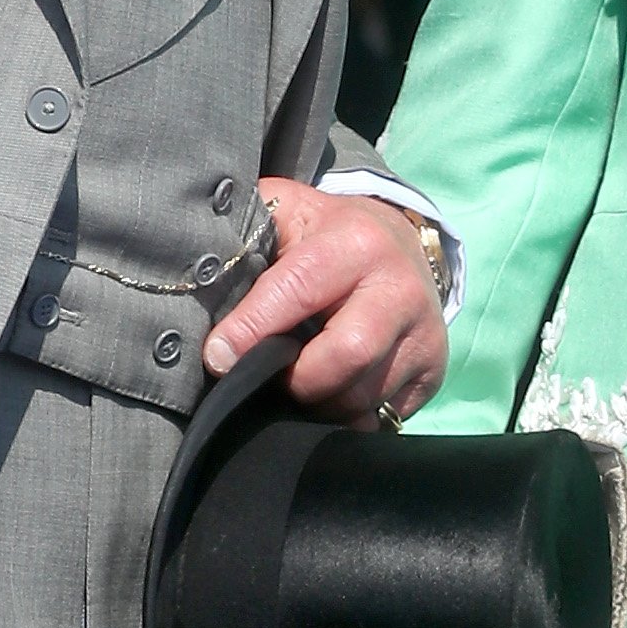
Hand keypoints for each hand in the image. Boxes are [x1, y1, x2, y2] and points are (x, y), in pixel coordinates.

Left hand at [206, 185, 447, 421]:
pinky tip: (331, 392)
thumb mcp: (289, 212)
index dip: (250, 330)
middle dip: (296, 379)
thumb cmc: (326, 235)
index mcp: (357, 243)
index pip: (297, 292)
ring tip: (298, 383)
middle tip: (269, 377)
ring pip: (361, 396)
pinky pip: (381, 414)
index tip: (217, 358)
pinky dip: (346, 415)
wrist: (403, 244)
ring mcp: (424, 332)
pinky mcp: (434, 368)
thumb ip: (246, 228)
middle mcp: (400, 287)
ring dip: (318, 403)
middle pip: (346, 355)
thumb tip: (192, 267)